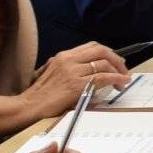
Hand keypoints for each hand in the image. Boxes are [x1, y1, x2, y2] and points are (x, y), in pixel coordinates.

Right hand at [0, 42, 130, 132]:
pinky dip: (116, 79)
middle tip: (123, 69)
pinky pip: (102, 78)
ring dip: (118, 71)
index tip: (115, 60)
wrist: (29, 106)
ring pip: (104, 64)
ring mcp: (73, 72)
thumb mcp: (52, 72)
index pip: (92, 46)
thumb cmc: (40, 94)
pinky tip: (121, 83)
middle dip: (117, 59)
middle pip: (101, 51)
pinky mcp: (76, 85)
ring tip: (123, 81)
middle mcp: (69, 60)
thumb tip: (85, 69)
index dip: (108, 52)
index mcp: (63, 56)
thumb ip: (67, 67)